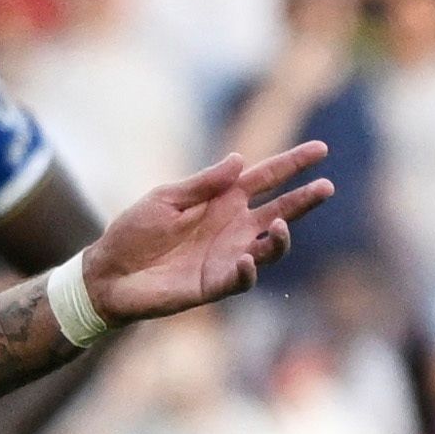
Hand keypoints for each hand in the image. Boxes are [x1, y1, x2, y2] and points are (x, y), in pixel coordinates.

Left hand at [83, 145, 336, 326]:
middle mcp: (232, 227)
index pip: (265, 178)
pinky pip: (244, 278)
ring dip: (282, 237)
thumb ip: (203, 184)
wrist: (108, 274)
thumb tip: (239, 159)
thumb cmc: (133, 232)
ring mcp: (228, 256)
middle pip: (280, 211)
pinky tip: (246, 258)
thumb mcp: (166, 199)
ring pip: (271, 247)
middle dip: (304, 200)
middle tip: (326, 187)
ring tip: (282, 225)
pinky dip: (249, 269)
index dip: (292, 164)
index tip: (320, 150)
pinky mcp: (216, 284)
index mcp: (222, 201)